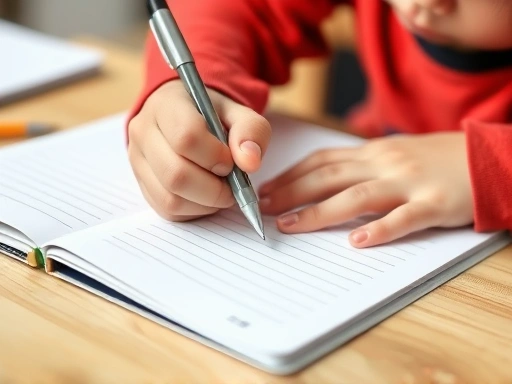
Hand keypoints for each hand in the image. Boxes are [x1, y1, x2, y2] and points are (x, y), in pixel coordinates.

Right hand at [128, 80, 270, 220]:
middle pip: (176, 174)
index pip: (186, 137)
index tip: (230, 161)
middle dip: (214, 188)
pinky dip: (195, 210)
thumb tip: (250, 163)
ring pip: (171, 198)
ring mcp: (138, 161)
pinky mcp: (142, 185)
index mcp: (166, 106)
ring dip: (206, 203)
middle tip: (231, 184)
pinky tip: (206, 196)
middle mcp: (143, 133)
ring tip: (221, 189)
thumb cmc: (212, 114)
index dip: (215, 156)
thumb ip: (251, 131)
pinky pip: (168, 210)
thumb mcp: (238, 112)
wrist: (186, 115)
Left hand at [258, 132, 473, 246]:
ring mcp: (409, 182)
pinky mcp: (434, 202)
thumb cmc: (435, 159)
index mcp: (373, 153)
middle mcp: (384, 163)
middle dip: (292, 192)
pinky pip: (404, 218)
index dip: (291, 175)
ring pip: (357, 196)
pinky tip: (357, 242)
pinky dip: (380, 230)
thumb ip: (360, 164)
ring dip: (320, 211)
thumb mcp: (393, 153)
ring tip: (292, 225)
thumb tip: (321, 179)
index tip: (267, 189)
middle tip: (264, 209)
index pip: (322, 161)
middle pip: (329, 177)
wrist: (486, 157)